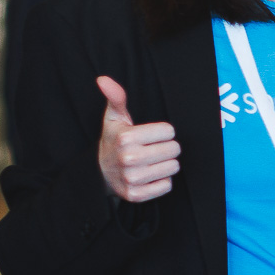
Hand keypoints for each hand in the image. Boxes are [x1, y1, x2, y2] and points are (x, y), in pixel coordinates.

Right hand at [95, 75, 179, 202]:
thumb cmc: (113, 141)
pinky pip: (167, 185)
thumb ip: (116, 98)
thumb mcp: (114, 119)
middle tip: (151, 149)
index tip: (149, 135)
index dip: (162, 132)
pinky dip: (161, 181)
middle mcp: (129, 159)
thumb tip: (104, 80)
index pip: (170, 132)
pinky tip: (148, 175)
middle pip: (174, 149)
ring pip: (173, 167)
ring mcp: (132, 179)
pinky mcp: (136, 195)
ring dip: (165, 164)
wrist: (100, 172)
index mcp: (126, 138)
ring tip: (150, 161)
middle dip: (166, 147)